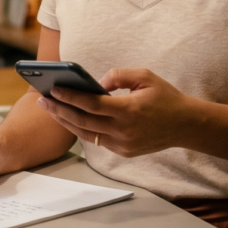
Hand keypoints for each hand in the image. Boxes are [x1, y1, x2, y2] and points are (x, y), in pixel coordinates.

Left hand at [38, 68, 192, 157]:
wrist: (186, 125)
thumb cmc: (165, 96)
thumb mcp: (145, 76)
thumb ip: (118, 75)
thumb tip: (96, 84)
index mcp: (129, 110)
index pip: (91, 104)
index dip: (70, 96)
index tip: (53, 88)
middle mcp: (124, 130)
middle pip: (82, 121)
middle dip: (59, 109)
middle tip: (42, 99)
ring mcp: (123, 144)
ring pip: (85, 134)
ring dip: (65, 121)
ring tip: (50, 108)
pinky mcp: (123, 152)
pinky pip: (96, 140)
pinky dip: (81, 129)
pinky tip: (69, 118)